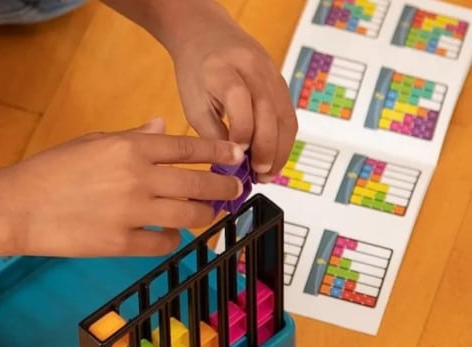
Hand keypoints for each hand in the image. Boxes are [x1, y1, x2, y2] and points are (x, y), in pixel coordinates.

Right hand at [3, 118, 243, 256]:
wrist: (19, 206)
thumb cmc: (52, 169)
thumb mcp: (93, 141)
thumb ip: (133, 136)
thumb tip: (163, 126)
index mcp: (130, 148)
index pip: (188, 148)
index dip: (219, 152)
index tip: (237, 155)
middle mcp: (138, 178)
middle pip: (198, 184)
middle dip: (224, 187)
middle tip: (234, 190)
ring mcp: (131, 213)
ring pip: (188, 216)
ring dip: (204, 216)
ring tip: (208, 215)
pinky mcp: (121, 243)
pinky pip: (163, 243)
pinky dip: (171, 239)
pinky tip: (170, 235)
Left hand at [166, 1, 297, 181]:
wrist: (206, 36)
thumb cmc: (196, 71)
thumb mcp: (194, 104)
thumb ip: (213, 134)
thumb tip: (233, 165)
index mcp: (223, 70)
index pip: (240, 102)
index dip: (241, 134)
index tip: (236, 158)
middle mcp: (252, 68)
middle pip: (268, 112)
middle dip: (266, 149)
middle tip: (259, 175)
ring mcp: (271, 73)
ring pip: (285, 116)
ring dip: (281, 150)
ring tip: (268, 173)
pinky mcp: (281, 81)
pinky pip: (288, 115)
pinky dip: (284, 140)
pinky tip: (274, 157)